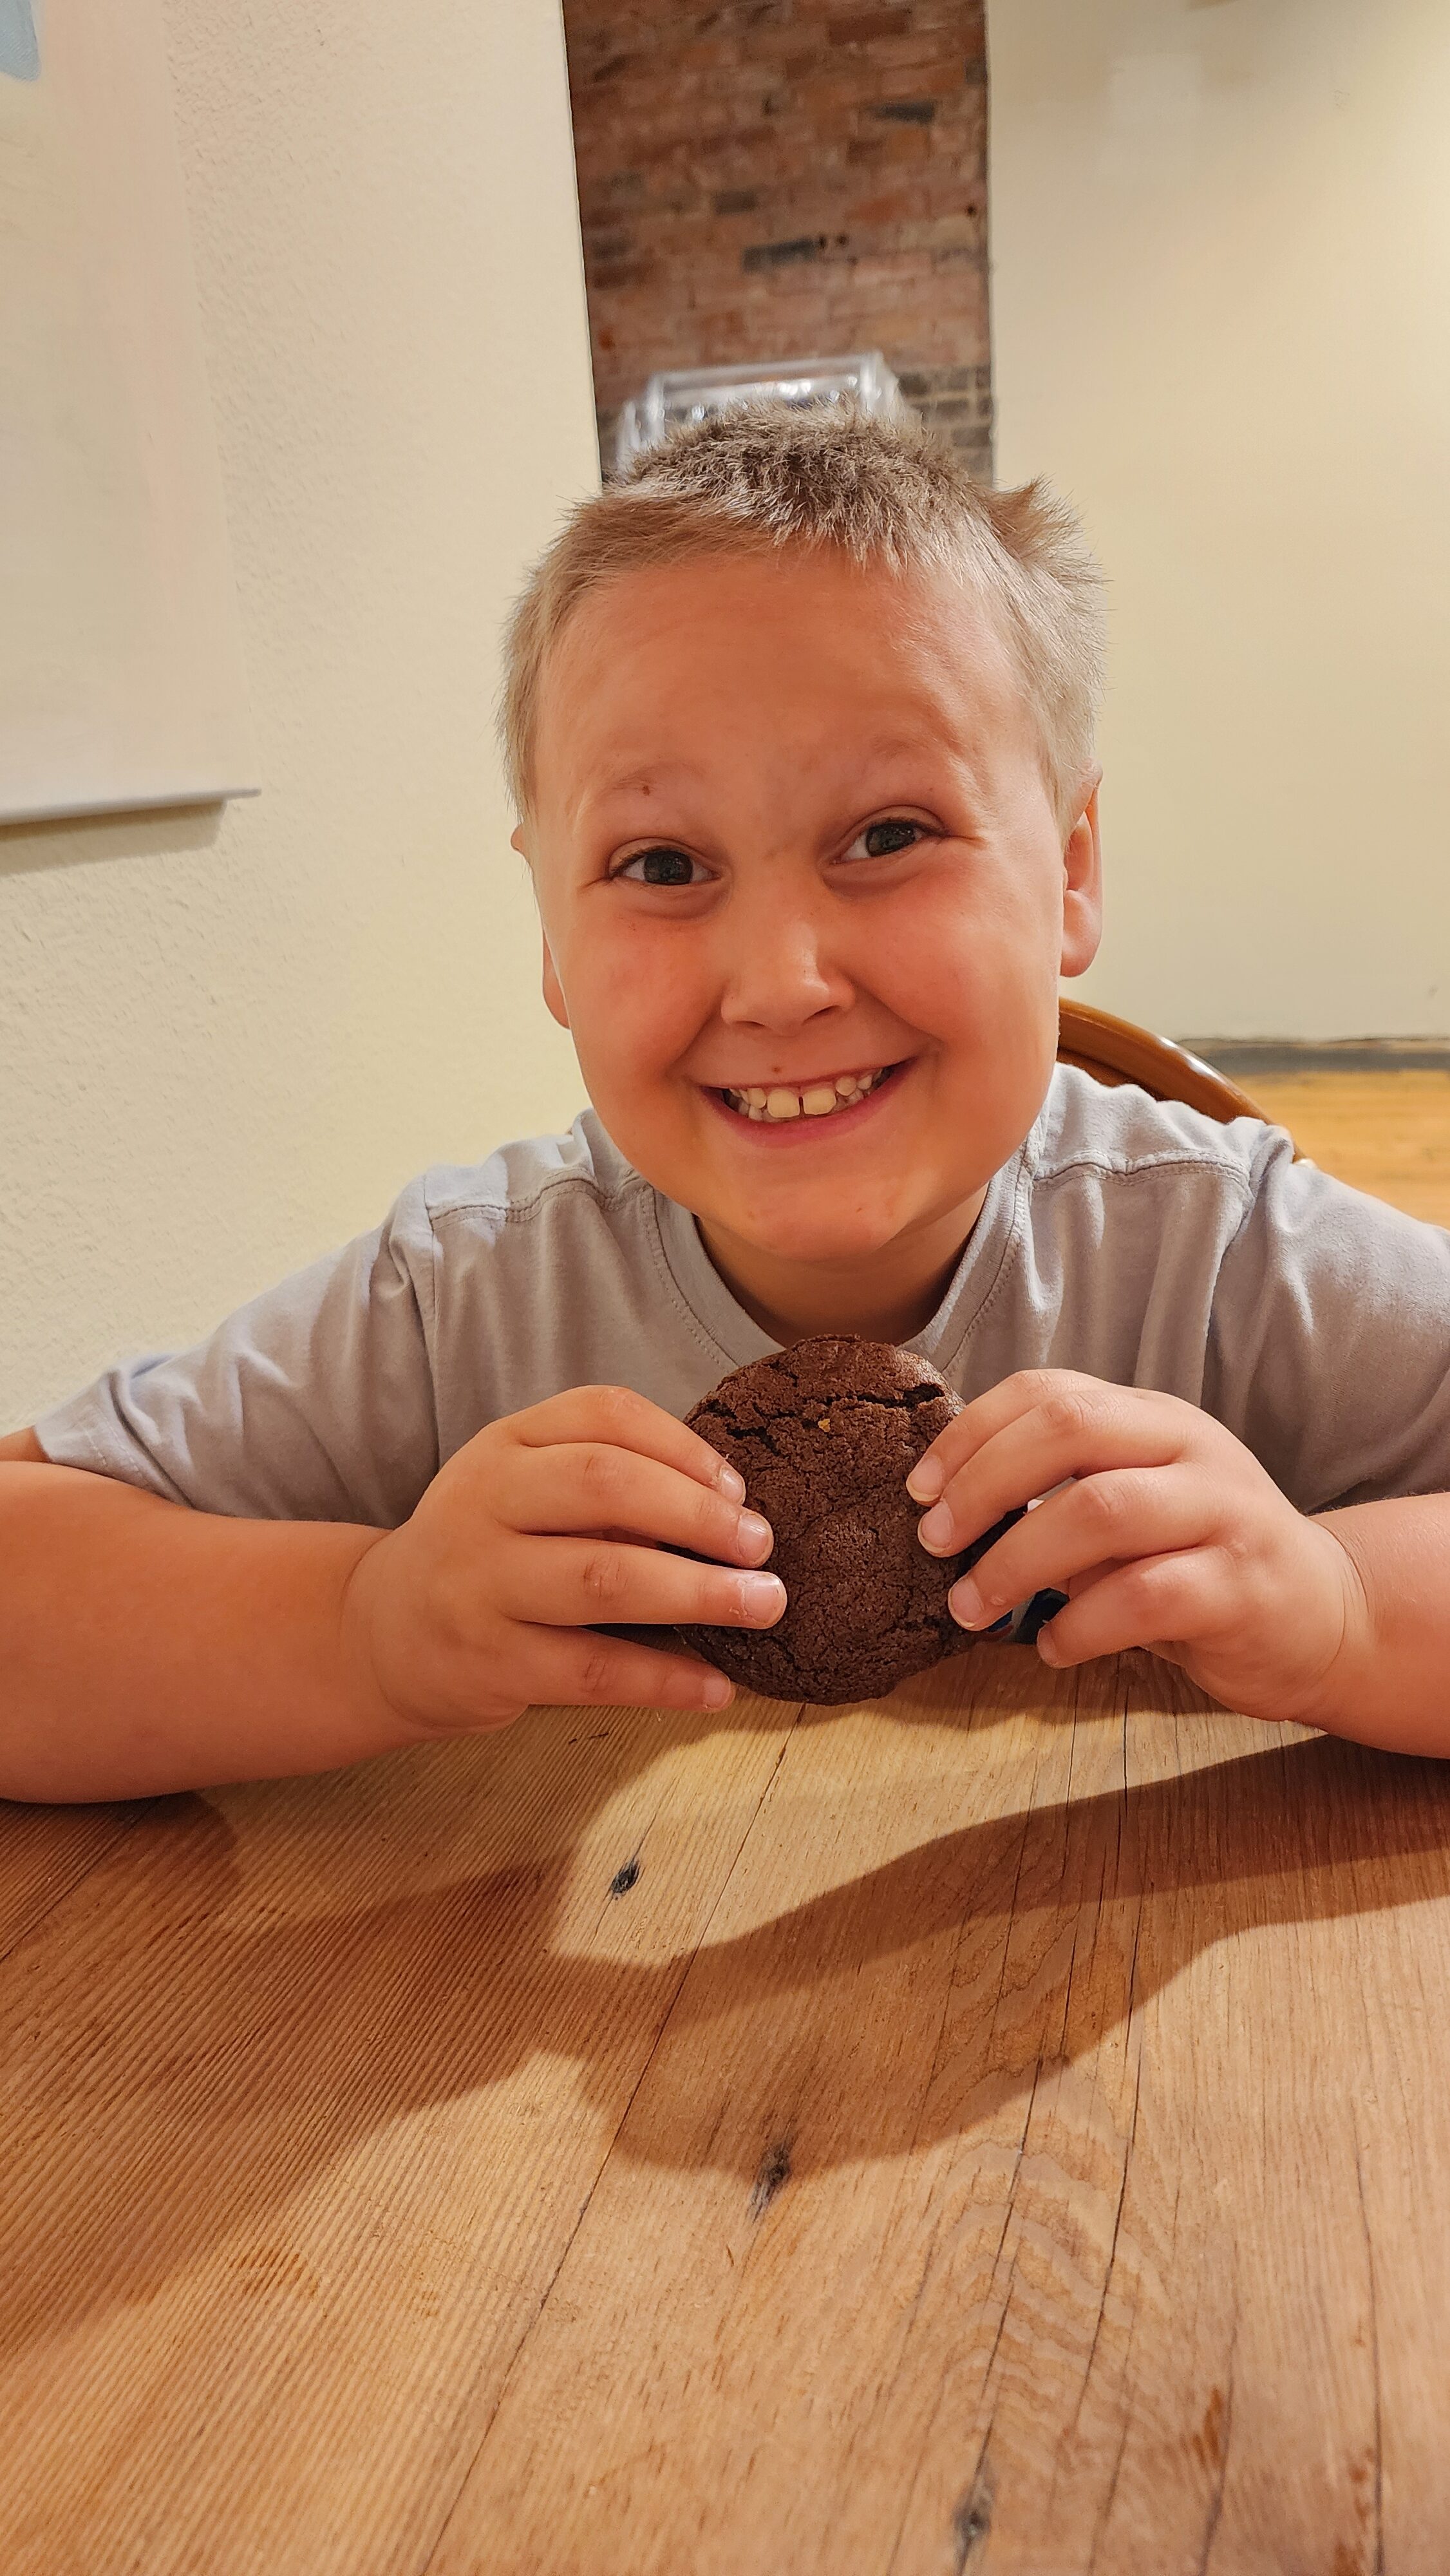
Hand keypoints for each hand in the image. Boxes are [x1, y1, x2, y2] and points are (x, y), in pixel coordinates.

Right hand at [342, 1386, 784, 1733]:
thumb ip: (604, 1484)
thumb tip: (728, 1511)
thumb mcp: (522, 1490)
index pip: (604, 1414)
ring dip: (699, 1593)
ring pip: (604, 1579)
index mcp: (504, 1445)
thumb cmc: (487, 1552)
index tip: (737, 1488)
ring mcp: (481, 1584)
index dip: (683, 1447)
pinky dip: (665, 1680)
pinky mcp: (489, 1662)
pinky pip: (593, 1671)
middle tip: (762, 1546)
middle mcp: (485, 1502)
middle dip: (700, 1514)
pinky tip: (717, 1687)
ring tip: (764, 1605)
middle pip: (607, 1485)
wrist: (380, 1633)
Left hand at [906, 1370, 1368, 1724]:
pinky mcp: (1239, 1588)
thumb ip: (1062, 1492)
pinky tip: (1051, 1647)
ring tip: (972, 1606)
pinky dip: (1079, 1626)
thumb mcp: (1134, 1504)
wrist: (1325, 1616)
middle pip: (1069, 1430)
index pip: (1048, 1391)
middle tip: (934, 1541)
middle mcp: (1192, 1450)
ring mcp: (1223, 1513)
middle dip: (983, 1483)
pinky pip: (1141, 1599)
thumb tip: (948, 1510)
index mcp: (1154, 1418)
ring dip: (1016, 1561)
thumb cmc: (1198, 1561)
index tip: (920, 1488)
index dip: (972, 1433)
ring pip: (1101, 1510)